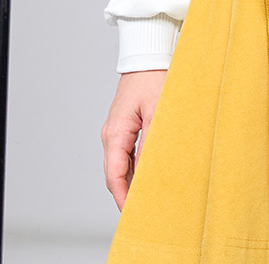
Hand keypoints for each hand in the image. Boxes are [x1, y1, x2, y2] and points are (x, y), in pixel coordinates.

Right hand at [101, 69, 167, 209]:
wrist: (147, 56)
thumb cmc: (153, 78)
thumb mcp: (157, 112)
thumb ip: (151, 143)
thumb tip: (148, 172)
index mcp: (115, 133)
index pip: (114, 175)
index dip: (122, 197)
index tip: (133, 213)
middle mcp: (111, 134)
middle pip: (115, 173)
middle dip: (126, 193)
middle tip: (144, 209)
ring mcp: (116, 130)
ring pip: (120, 165)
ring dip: (131, 181)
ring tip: (147, 196)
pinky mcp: (124, 126)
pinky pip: (126, 154)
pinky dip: (134, 168)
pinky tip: (146, 174)